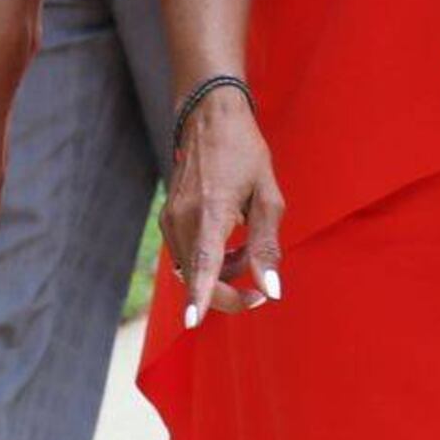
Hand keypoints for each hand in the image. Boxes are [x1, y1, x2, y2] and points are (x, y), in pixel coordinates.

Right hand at [161, 84, 283, 322]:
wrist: (209, 117)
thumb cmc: (245, 153)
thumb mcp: (268, 197)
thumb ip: (267, 247)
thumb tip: (272, 290)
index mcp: (210, 211)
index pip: (202, 264)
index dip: (199, 296)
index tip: (191, 323)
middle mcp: (182, 218)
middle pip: (199, 277)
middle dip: (229, 292)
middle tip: (260, 292)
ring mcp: (170, 218)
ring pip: (192, 269)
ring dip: (221, 273)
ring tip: (246, 248)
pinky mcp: (167, 218)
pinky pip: (187, 255)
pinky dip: (209, 259)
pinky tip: (229, 241)